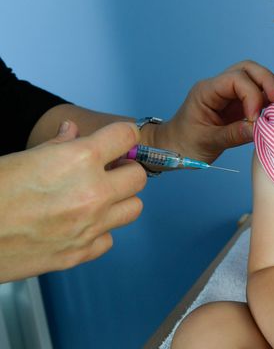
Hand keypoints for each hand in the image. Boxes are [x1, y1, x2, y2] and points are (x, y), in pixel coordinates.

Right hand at [0, 121, 146, 281]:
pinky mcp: (81, 253)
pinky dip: (99, 231)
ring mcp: (90, 226)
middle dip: (125, 171)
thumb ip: (58, 144)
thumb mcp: (22, 157)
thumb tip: (73, 131)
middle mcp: (93, 192)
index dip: (123, 137)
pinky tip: (79, 225)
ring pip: (133, 209)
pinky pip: (109, 239)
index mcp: (79, 159)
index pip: (127, 136)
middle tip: (107, 172)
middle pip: (138, 176)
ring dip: (119, 201)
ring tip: (96, 199)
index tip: (120, 141)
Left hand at [149, 60, 273, 163]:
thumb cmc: (185, 144)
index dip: (251, 95)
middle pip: (248, 69)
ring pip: (255, 77)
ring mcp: (229, 93)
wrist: (174, 148)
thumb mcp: (208, 142)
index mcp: (207, 91)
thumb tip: (259, 129)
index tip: (255, 119)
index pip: (236, 79)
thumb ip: (234, 135)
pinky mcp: (237, 103)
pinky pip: (257, 92)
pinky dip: (269, 98)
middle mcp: (219, 86)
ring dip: (271, 88)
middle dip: (267, 82)